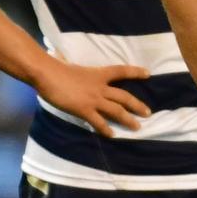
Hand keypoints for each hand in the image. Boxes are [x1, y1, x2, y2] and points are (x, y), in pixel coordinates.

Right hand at [36, 61, 151, 137]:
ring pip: (116, 111)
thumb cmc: (58, 67)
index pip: (121, 71)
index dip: (135, 72)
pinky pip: (99, 122)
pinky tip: (112, 135)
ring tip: (137, 127)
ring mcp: (94, 99)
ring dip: (128, 119)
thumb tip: (72, 63)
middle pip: (124, 96)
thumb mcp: (75, 66)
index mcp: (98, 73)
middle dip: (137, 105)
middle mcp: (100, 87)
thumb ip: (80, 71)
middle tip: (148, 113)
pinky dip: (106, 129)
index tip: (148, 74)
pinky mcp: (84, 110)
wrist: (48, 74)